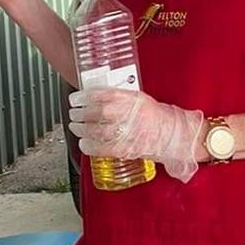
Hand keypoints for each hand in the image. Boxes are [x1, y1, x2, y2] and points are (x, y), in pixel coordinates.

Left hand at [68, 89, 203, 183]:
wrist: (172, 135)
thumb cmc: (156, 116)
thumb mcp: (138, 98)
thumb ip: (118, 96)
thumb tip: (94, 96)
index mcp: (132, 99)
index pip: (102, 95)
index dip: (84, 97)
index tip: (75, 98)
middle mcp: (129, 115)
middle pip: (96, 113)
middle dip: (79, 113)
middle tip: (73, 113)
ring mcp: (127, 133)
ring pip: (96, 131)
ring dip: (81, 129)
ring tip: (75, 126)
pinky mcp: (125, 149)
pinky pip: (102, 148)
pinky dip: (89, 146)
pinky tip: (83, 143)